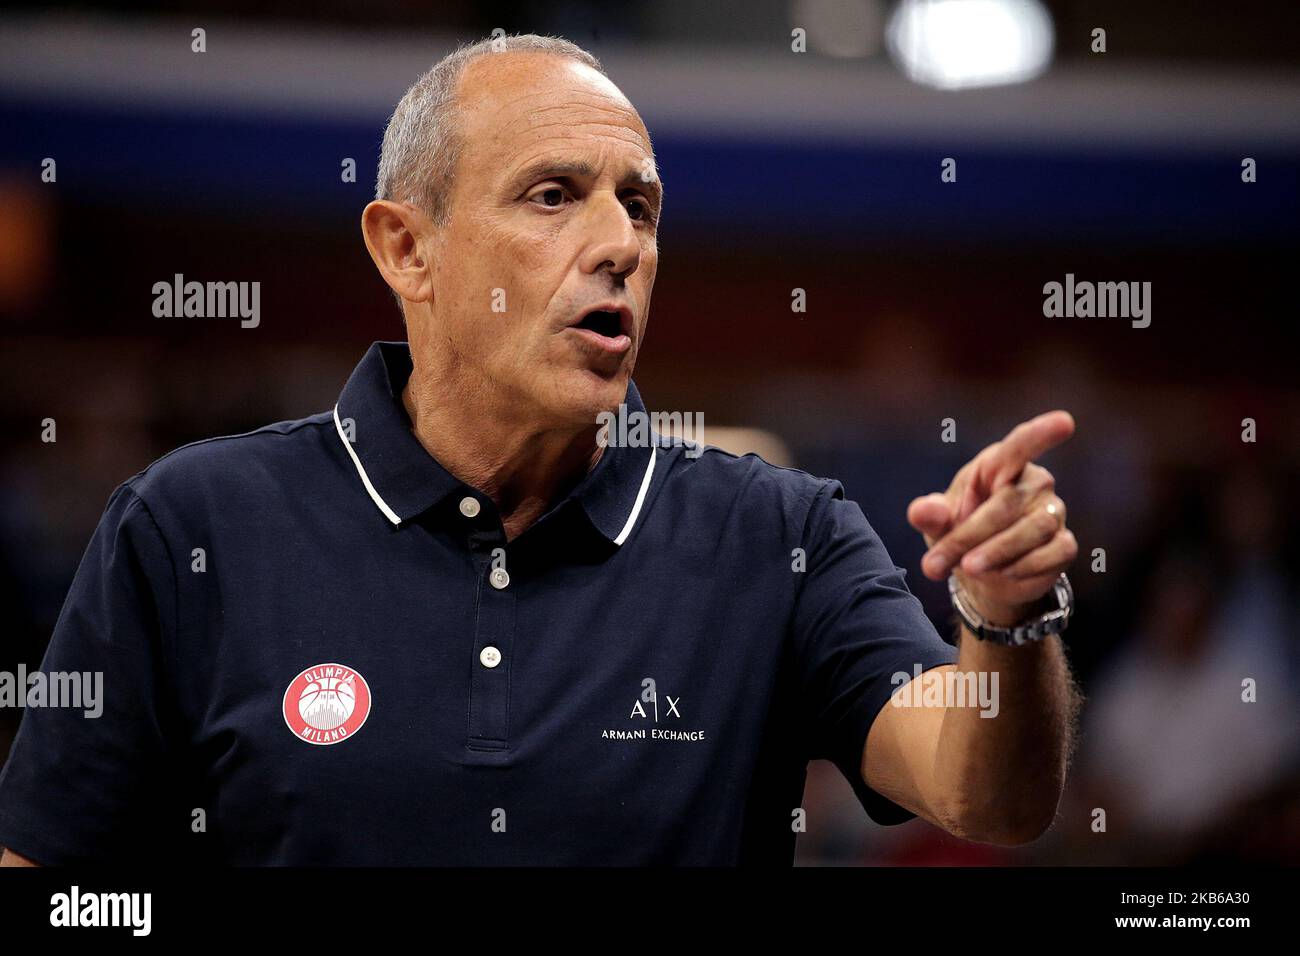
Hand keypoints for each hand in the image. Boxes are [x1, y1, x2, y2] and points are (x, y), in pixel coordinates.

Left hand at [907, 411, 1077, 626]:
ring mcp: (1053, 512)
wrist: (981, 574)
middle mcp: (1034, 483)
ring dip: (997, 552)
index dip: (1041, 433)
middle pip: (1007, 503)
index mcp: (1000, 464)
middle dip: (969, 536)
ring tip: (967, 569)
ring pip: (1034, 528)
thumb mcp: (938, 523)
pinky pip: (1054, 552)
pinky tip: (1004, 574)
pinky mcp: (1064, 544)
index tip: (1065, 422)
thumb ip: (930, 514)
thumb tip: (920, 511)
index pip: (1021, 445)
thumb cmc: (959, 531)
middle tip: (936, 563)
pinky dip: (1026, 566)